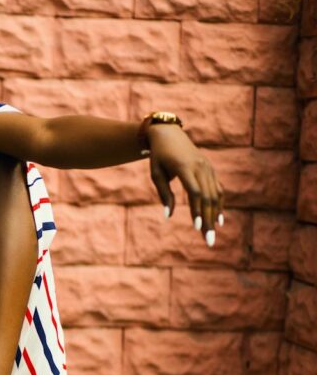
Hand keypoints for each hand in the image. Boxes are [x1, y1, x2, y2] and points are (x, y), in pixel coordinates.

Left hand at [146, 124, 225, 246]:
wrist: (169, 134)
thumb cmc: (158, 156)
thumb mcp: (155, 173)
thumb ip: (164, 193)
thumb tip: (169, 215)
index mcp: (185, 167)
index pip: (195, 192)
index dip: (197, 210)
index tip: (196, 228)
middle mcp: (200, 167)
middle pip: (207, 197)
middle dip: (208, 220)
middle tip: (208, 240)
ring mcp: (207, 168)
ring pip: (215, 195)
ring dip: (214, 216)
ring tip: (212, 234)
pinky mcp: (210, 169)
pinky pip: (217, 189)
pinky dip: (219, 204)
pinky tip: (218, 220)